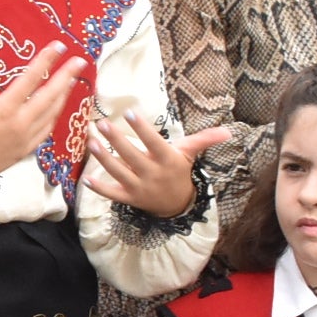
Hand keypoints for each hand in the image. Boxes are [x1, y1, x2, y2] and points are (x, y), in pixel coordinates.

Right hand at [0, 43, 85, 198]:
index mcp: (5, 109)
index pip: (30, 79)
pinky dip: (54, 116)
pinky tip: (56, 110)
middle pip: (49, 95)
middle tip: (80, 61)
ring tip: (72, 81)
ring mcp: (26, 138)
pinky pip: (46, 130)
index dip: (45, 60)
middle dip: (66, 76)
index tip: (59, 46)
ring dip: (64, 95)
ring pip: (52, 113)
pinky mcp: (25, 150)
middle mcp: (21, 122)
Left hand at [83, 110, 231, 219]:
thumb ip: (205, 140)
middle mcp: (153, 174)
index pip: (154, 142)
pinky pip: (112, 194)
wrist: (176, 204)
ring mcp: (140, 188)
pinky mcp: (129, 199)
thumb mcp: (189, 154)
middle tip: (101, 123)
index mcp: (167, 160)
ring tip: (91, 143)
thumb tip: (229, 130)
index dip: (142, 129)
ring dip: (103, 159)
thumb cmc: (179, 171)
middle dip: (116, 140)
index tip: (130, 113)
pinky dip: (99, 188)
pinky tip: (86, 178)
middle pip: (132, 156)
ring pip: (118, 173)